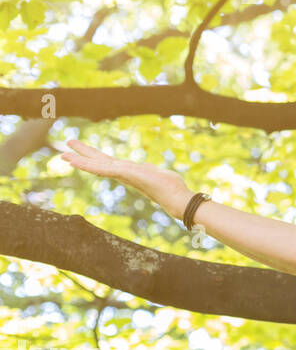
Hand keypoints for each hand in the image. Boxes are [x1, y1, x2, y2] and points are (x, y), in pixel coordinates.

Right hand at [55, 138, 192, 218]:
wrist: (178, 200)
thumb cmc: (172, 189)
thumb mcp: (158, 174)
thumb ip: (149, 171)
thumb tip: (148, 168)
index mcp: (130, 172)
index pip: (108, 163)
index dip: (93, 158)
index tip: (80, 153)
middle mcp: (124, 173)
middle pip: (99, 162)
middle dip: (82, 155)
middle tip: (63, 150)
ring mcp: (124, 174)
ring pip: (97, 165)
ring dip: (80, 160)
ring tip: (63, 155)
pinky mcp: (127, 174)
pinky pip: (104, 169)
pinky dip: (89, 165)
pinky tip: (77, 162)